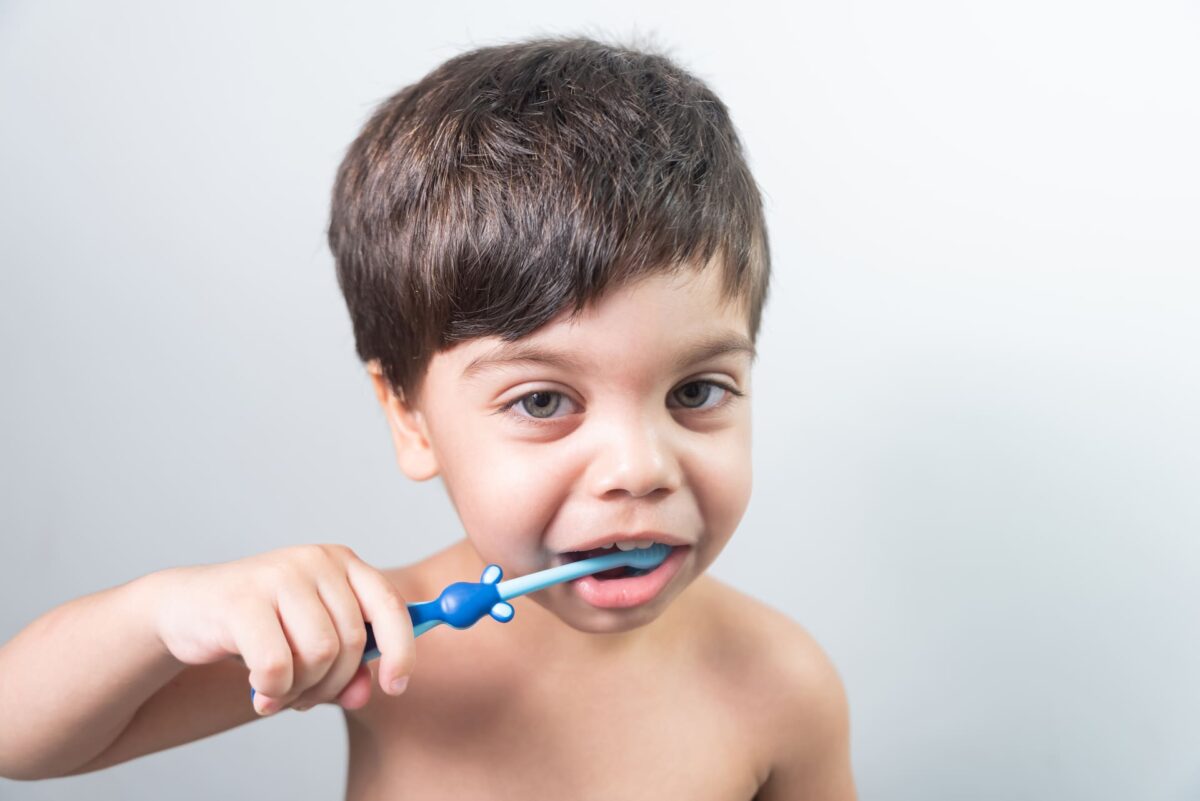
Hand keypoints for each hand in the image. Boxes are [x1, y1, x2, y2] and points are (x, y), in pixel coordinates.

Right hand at [150, 544, 414, 714]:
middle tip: (305, 698)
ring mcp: (279, 574)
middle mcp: (315, 560)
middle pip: (352, 640)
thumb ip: (345, 670)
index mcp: (342, 562)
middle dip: (332, 683)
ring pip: (319, 654)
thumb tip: (365, 694)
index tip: (396, 686)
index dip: (401, 649)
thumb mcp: (309, 645)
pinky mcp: (243, 600)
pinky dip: (272, 690)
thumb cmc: (259, 627)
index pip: (390, 605)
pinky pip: (277, 666)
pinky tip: (258, 690)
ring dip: (301, 690)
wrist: (186, 610)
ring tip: (278, 692)